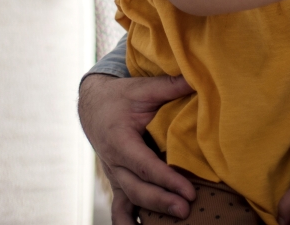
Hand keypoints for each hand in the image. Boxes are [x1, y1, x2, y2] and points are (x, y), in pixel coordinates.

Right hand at [78, 73, 196, 221]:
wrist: (93, 106)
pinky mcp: (118, 182)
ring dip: (152, 213)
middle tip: (186, 210)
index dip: (166, 180)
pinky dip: (127, 222)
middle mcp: (114, 162)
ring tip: (176, 219)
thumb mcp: (142, 89)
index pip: (144, 165)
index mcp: (120, 140)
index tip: (189, 191)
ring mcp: (114, 175)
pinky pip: (120, 208)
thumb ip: (169, 86)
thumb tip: (196, 78)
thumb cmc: (121, 97)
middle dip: (161, 201)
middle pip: (137, 188)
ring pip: (131, 199)